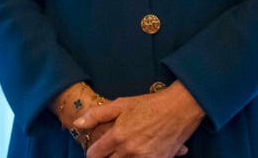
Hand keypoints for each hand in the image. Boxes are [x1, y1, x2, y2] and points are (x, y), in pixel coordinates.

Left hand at [73, 81, 203, 157]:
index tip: (95, 152)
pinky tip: (140, 152)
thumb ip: (96, 115)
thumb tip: (77, 123)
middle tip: (109, 151)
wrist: (180, 108)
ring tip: (124, 152)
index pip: (95, 155)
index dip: (92, 154)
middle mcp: (130, 150)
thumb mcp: (121, 104)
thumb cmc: (149, 104)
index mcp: (118, 136)